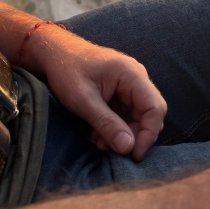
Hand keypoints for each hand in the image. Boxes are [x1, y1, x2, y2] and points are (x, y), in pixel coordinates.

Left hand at [25, 27, 166, 160]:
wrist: (54, 54)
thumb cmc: (66, 70)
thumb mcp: (83, 100)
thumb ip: (106, 123)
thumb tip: (128, 148)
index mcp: (131, 74)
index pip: (155, 108)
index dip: (148, 134)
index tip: (133, 155)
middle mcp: (136, 78)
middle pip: (149, 114)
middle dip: (133, 136)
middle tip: (111, 148)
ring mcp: (129, 85)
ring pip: (138, 117)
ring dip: (122, 134)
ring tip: (99, 141)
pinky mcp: (120, 92)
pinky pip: (126, 115)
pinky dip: (115, 128)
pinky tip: (97, 134)